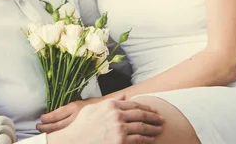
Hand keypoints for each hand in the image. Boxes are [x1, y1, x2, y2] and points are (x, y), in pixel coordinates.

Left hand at [37, 97, 102, 132]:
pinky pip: (68, 135)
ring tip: (44, 132)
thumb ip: (66, 110)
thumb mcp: (78, 104)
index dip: (47, 118)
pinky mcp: (82, 130)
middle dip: (45, 127)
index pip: (56, 115)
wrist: (107, 108)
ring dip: (51, 133)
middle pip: (57, 125)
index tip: (41, 119)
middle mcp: (76, 116)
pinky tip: (56, 137)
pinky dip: (61, 136)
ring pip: (61, 132)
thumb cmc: (91, 105)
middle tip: (38, 127)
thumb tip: (50, 116)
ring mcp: (79, 125)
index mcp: (74, 107)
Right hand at [46, 97, 163, 143]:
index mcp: (111, 105)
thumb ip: (111, 102)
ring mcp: (119, 129)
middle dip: (153, 117)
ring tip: (159, 129)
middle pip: (141, 115)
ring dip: (153, 128)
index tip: (153, 109)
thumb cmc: (81, 126)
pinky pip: (138, 140)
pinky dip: (147, 140)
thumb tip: (124, 96)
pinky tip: (152, 139)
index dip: (146, 107)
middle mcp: (116, 115)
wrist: (74, 141)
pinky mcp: (121, 142)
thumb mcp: (93, 109)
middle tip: (161, 119)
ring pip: (142, 127)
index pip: (134, 104)